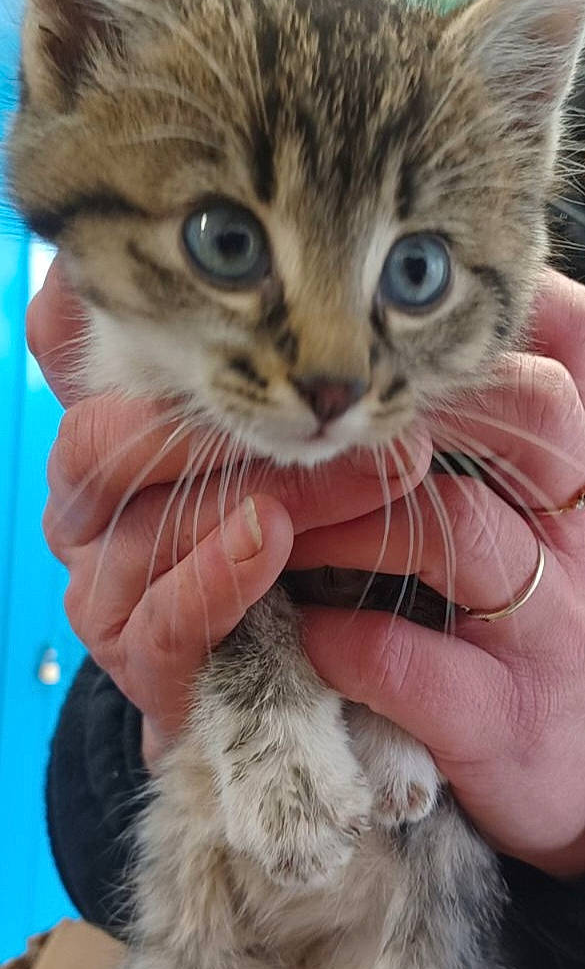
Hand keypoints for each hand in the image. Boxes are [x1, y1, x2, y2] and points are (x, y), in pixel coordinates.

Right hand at [28, 258, 429, 765]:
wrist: (286, 681)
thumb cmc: (287, 542)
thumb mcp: (282, 442)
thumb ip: (262, 369)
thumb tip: (274, 287)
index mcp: (100, 440)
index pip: (69, 350)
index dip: (115, 312)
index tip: (212, 288)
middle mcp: (82, 507)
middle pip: (111, 442)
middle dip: (217, 417)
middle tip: (320, 401)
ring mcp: (99, 586)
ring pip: (149, 525)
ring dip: (257, 493)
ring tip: (335, 464)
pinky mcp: (135, 659)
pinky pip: (166, 613)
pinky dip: (221, 574)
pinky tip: (272, 540)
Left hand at [296, 270, 584, 877]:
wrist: (573, 783)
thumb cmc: (530, 633)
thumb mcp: (539, 529)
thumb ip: (503, 442)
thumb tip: (465, 338)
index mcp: (584, 489)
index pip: (566, 362)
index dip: (503, 319)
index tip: (394, 319)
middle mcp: (580, 543)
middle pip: (531, 417)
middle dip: (407, 402)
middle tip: (303, 416)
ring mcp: (548, 633)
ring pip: (454, 530)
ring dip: (344, 515)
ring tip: (274, 519)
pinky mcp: (503, 724)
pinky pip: (412, 662)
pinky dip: (345, 638)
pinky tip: (305, 628)